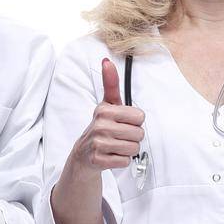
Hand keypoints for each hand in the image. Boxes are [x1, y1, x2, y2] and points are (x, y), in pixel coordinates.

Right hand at [64, 58, 145, 173]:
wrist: (84, 153)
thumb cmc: (101, 126)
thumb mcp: (107, 104)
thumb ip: (110, 84)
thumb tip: (106, 61)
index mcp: (104, 110)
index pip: (140, 117)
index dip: (135, 122)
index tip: (123, 123)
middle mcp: (100, 126)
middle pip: (139, 134)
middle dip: (133, 137)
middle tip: (120, 136)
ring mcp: (98, 144)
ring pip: (133, 149)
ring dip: (128, 150)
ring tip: (116, 146)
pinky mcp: (99, 160)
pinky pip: (125, 161)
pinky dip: (121, 161)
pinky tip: (112, 156)